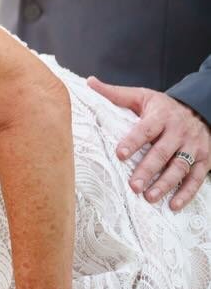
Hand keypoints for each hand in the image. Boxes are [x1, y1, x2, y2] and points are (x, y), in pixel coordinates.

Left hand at [87, 77, 210, 210]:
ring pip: (180, 167)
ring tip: (149, 197)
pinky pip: (197, 178)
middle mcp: (179, 132)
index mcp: (161, 116)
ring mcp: (193, 147)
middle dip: (148, 169)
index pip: (146, 129)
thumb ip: (116, 94)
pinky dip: (187, 193)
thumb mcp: (142, 96)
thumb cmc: (163, 107)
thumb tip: (90, 82)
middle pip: (162, 152)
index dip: (133, 141)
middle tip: (133, 185)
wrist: (200, 108)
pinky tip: (173, 205)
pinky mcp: (205, 159)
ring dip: (165, 184)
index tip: (120, 154)